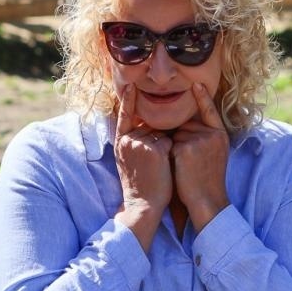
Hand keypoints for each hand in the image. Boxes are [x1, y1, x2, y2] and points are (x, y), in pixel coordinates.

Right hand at [113, 84, 172, 214]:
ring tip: (156, 167)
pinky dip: (171, 152)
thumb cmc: (139, 184)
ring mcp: (141, 143)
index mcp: (120, 141)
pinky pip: (170, 141)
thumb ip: (132, 141)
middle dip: (157, 139)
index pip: (124, 116)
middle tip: (151, 164)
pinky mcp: (155, 149)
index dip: (128, 101)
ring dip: (165, 146)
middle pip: (150, 126)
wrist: (142, 205)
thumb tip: (144, 124)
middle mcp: (128, 139)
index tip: (131, 85)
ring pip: (162, 133)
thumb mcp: (127, 160)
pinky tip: (163, 167)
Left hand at [171, 84, 230, 230]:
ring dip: (175, 147)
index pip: (210, 111)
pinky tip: (180, 168)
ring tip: (186, 166)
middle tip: (191, 161)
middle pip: (186, 123)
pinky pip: (170, 144)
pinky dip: (170, 154)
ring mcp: (200, 140)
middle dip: (181, 137)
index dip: (203, 97)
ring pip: (176, 134)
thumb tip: (187, 122)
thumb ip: (205, 136)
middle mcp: (212, 134)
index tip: (196, 83)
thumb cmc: (206, 180)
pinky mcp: (186, 148)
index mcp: (220, 134)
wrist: (207, 201)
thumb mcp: (214, 154)